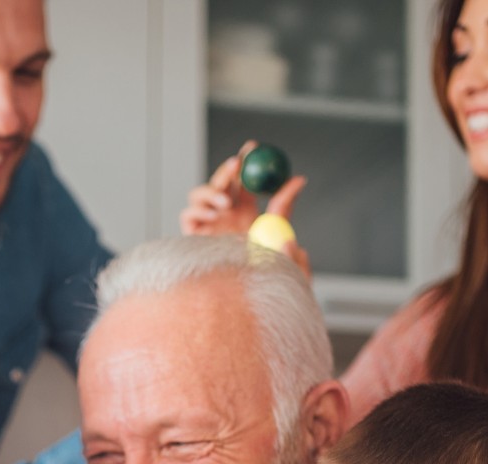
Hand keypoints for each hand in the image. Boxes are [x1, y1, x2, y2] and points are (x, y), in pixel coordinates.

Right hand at [180, 141, 310, 276]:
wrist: (247, 293)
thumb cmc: (265, 265)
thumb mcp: (278, 229)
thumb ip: (285, 204)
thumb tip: (299, 179)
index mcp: (244, 210)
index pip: (242, 179)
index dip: (245, 160)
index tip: (252, 147)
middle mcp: (223, 214)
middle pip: (220, 181)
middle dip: (226, 169)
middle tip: (237, 165)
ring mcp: (206, 224)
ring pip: (199, 193)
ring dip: (211, 191)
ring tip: (226, 203)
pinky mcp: (193, 236)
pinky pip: (188, 214)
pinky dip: (198, 210)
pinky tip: (213, 215)